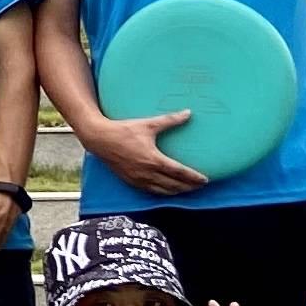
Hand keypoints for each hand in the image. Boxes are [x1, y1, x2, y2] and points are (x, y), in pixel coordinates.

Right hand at [81, 107, 204, 196]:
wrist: (100, 139)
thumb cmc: (124, 130)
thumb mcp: (148, 124)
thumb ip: (170, 120)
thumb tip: (188, 113)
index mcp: (153, 159)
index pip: (179, 172)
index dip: (193, 177)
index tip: (205, 179)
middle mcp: (147, 173)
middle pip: (174, 185)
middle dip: (189, 187)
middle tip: (200, 186)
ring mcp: (139, 179)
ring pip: (163, 191)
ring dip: (177, 192)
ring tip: (187, 189)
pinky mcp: (131, 182)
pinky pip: (151, 191)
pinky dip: (163, 192)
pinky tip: (167, 190)